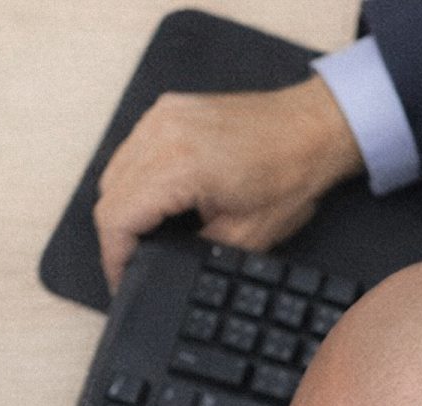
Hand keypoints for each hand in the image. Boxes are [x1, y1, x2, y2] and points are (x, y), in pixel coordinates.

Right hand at [93, 76, 363, 292]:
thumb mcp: (247, 236)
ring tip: (144, 238)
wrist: (313, 128)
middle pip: (107, 194)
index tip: (121, 279)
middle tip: (132, 265)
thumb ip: (195, 252)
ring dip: (123, 207)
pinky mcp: (168, 110)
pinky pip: (131, 150)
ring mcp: (161, 116)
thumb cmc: (292, 173)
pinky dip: (135, 180)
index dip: (114, 256)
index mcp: (179, 164)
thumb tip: (164, 265)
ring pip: (114, 171)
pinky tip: (155, 202)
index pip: (117, 216)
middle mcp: (162, 132)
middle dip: (117, 236)